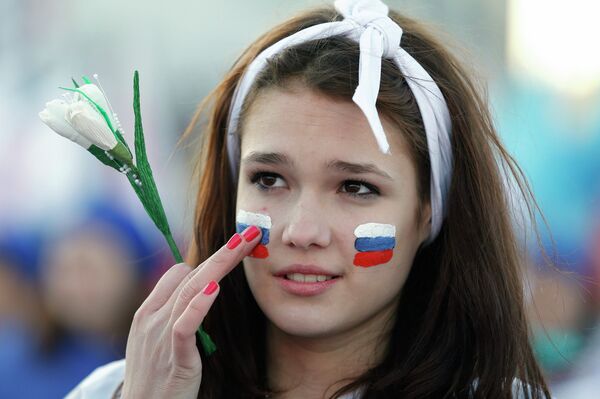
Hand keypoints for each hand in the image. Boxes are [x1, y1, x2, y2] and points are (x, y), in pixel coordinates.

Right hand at [121, 226, 261, 398]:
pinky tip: (213, 289)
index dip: (210, 259)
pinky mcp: (173, 358)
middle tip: (249, 234)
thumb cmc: (156, 377)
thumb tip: (202, 292)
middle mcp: (152, 317)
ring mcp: (160, 336)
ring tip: (242, 245)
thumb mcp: (160, 341)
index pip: (178, 272)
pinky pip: (184, 325)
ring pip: (190, 290)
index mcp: (148, 312)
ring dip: (220, 264)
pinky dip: (198, 305)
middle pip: (191, 274)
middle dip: (223, 252)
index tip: (238, 248)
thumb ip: (177, 316)